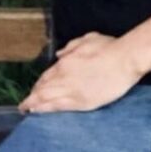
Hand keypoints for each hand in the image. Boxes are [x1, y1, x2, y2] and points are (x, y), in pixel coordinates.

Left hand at [17, 32, 141, 113]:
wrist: (124, 59)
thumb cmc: (109, 47)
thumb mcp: (87, 39)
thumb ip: (71, 47)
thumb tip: (59, 54)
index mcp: (66, 62)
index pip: (47, 76)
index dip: (39, 84)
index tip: (34, 90)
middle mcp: (65, 76)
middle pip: (43, 88)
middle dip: (33, 96)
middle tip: (26, 104)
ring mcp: (72, 90)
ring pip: (47, 99)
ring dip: (35, 104)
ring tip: (27, 109)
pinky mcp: (81, 102)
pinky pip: (58, 107)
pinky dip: (45, 109)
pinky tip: (38, 112)